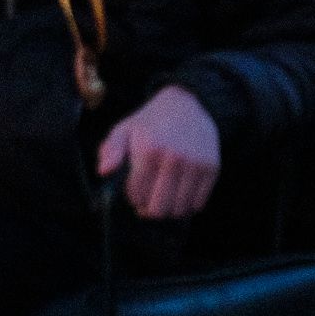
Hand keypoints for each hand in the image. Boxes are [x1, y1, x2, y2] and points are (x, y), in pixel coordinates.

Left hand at [97, 85, 221, 219]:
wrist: (188, 105)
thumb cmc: (151, 122)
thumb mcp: (125, 129)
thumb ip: (110, 150)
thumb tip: (103, 171)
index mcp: (149, 150)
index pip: (137, 195)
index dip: (133, 199)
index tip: (134, 194)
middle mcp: (174, 158)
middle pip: (159, 209)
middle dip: (149, 210)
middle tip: (147, 204)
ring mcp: (195, 165)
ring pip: (179, 210)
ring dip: (168, 211)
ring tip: (163, 199)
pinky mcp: (211, 169)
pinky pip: (198, 204)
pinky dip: (187, 206)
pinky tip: (179, 196)